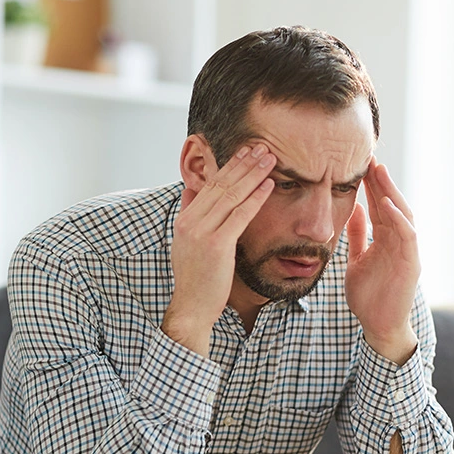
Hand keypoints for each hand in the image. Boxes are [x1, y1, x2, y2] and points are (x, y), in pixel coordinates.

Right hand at [162, 144, 275, 355]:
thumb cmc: (196, 280)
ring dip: (252, 174)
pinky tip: (269, 185)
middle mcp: (190, 222)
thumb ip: (190, 216)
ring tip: (269, 158)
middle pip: (221, 184)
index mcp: (185, 219)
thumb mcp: (187, 243)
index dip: (229, 166)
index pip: (209, 185)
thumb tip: (190, 191)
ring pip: (231, 195)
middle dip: (243, 163)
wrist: (191, 308)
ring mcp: (202, 232)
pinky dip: (255, 197)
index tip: (245, 152)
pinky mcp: (216, 245)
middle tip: (262, 146)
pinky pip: (240, 215)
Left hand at [345, 159, 420, 363]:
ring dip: (391, 193)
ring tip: (379, 172)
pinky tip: (385, 203)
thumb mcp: (357, 260)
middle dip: (381, 182)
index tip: (359, 164)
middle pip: (391, 204)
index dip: (371, 186)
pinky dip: (397, 218)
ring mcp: (407, 250)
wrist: (379, 326)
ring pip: (402, 214)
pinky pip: (407, 235)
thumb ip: (357, 236)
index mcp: (385, 239)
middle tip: (370, 158)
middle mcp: (398, 241)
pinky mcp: (412, 263)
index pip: (378, 206)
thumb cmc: (369, 297)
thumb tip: (354, 209)